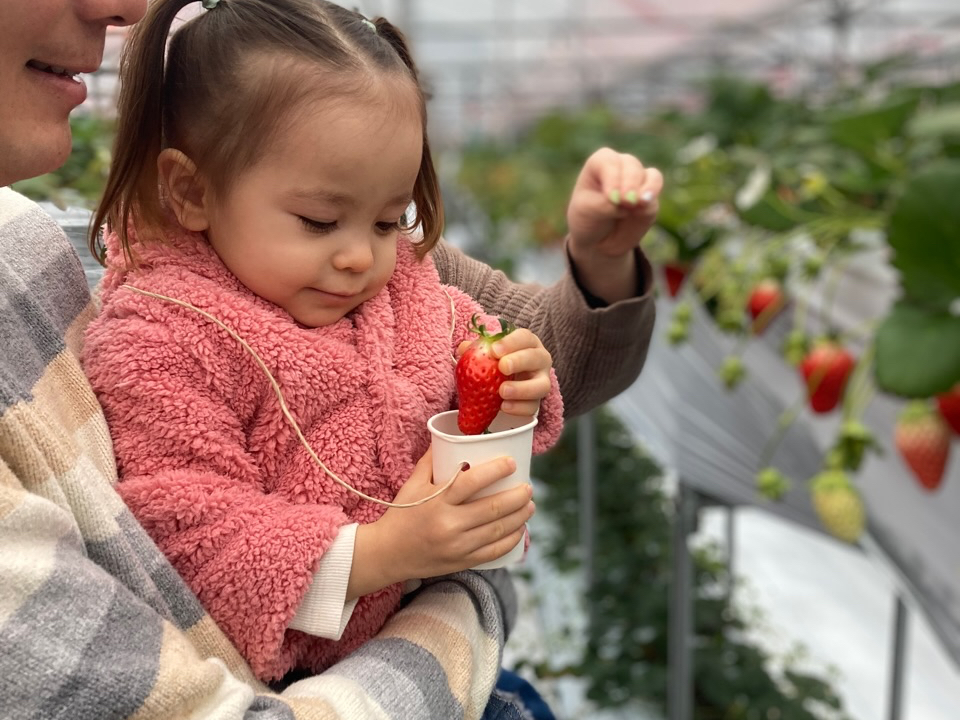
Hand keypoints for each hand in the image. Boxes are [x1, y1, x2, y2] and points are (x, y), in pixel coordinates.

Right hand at [349, 449, 534, 596]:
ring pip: (498, 530)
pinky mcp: (462, 562)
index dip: (495, 471)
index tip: (511, 463)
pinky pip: (494, 552)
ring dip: (520, 516)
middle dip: (517, 496)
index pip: (470, 483)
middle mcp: (448, 525)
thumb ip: (431, 460)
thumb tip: (448, 435)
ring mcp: (457, 546)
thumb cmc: (401, 514)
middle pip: (492, 508)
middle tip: (528, 487)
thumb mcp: (412, 484)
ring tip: (529, 505)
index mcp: (436, 501)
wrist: (387, 554)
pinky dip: (511, 540)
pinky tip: (520, 529)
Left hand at [456, 328, 551, 418]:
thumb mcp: (487, 354)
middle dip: (520, 361)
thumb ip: (476, 349)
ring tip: (502, 391)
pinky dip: (519, 408)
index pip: (524, 337)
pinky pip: (533, 407)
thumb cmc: (496, 363)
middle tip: (502, 367)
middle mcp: (540, 360)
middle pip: (537, 357)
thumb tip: (463, 347)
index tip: (494, 350)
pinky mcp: (537, 402)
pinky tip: (503, 406)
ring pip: (542, 385)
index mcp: (527, 343)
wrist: (505, 385)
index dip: (511, 342)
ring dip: (522, 389)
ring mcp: (541, 382)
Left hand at [566, 148, 662, 302]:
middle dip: (628, 184)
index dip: (611, 178)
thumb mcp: (588, 213)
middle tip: (623, 203)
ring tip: (638, 204)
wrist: (598, 243)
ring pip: (649, 176)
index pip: (607, 161)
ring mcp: (638, 181)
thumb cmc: (585, 222)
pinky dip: (652, 198)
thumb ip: (607, 203)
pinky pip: (656, 191)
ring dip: (645, 189)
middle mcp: (620, 167)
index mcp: (599, 165)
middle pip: (630, 166)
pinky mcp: (650, 197)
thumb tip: (629, 201)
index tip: (611, 199)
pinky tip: (644, 207)